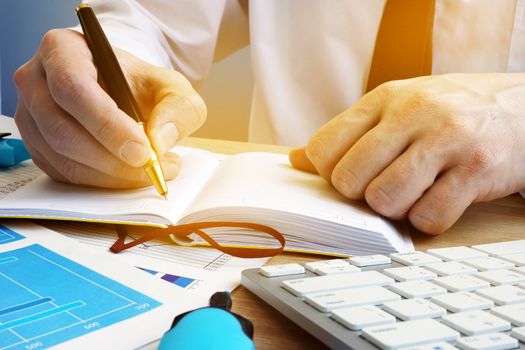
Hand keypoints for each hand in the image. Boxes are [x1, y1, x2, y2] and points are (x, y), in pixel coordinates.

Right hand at [14, 29, 205, 187]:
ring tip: (150, 171)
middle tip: (152, 168)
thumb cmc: (141, 85)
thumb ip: (178, 108)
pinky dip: (99, 182)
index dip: (107, 125)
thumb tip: (159, 140)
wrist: (124, 93)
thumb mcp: (172, 87)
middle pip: (63, 129)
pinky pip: (63, 173)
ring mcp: (30, 115)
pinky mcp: (36, 146)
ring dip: (110, 175)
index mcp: (63, 50)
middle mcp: (36, 80)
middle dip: (112, 159)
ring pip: (62, 157)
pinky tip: (127, 175)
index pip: (74, 88)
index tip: (143, 150)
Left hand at [290, 74, 524, 233]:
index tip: (351, 176)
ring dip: (394, 209)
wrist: (522, 107)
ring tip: (413, 192)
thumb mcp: (396, 108)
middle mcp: (412, 113)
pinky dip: (428, 220)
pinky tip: (440, 199)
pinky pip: (428, 218)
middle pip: (349, 179)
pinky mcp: (476, 169)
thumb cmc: (447, 113)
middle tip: (384, 186)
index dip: (329, 174)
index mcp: (384, 98)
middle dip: (361, 195)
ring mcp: (445, 140)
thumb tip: (295, 160)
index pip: (323, 148)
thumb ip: (346, 134)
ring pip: (384, 201)